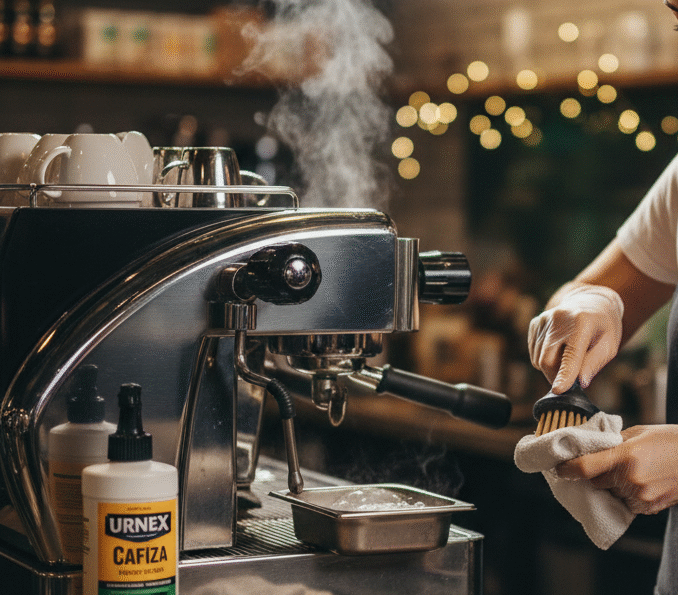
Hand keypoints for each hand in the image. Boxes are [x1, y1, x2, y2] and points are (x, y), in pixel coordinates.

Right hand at [527, 284, 623, 392]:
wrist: (591, 302)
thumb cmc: (603, 327)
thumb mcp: (609, 345)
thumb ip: (594, 363)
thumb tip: (580, 382)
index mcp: (582, 322)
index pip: (570, 354)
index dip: (564, 374)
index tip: (558, 390)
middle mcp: (559, 318)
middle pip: (547, 359)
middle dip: (555, 377)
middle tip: (569, 382)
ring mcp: (544, 319)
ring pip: (538, 358)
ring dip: (551, 368)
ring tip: (567, 360)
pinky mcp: (535, 323)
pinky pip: (534, 351)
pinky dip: (544, 358)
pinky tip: (558, 349)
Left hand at [556, 425, 677, 514]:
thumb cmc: (669, 441)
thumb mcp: (637, 433)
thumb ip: (612, 442)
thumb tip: (589, 448)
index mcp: (624, 455)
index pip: (584, 468)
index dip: (567, 470)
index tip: (559, 468)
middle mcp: (630, 478)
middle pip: (596, 482)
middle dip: (595, 474)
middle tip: (602, 464)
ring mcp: (641, 495)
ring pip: (611, 494)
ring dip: (612, 486)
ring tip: (629, 471)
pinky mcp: (650, 507)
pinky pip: (627, 503)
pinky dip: (627, 495)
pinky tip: (640, 481)